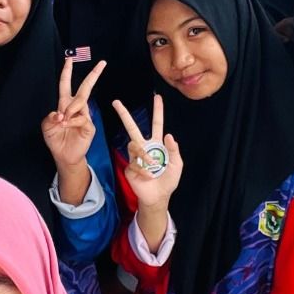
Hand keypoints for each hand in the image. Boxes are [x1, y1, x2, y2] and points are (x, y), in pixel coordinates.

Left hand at [42, 59, 104, 168]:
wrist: (64, 156)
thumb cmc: (56, 139)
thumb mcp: (47, 126)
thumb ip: (50, 117)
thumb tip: (60, 113)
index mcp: (65, 104)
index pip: (66, 84)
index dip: (67, 72)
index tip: (69, 59)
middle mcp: (76, 108)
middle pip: (85, 88)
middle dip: (94, 74)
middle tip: (102, 63)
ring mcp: (85, 116)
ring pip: (80, 103)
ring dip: (69, 109)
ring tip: (62, 121)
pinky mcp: (89, 125)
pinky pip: (81, 118)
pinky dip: (72, 121)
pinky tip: (66, 126)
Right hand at [110, 95, 182, 209]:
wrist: (158, 196)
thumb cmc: (168, 179)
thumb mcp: (177, 164)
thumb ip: (174, 150)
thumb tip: (169, 135)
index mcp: (157, 144)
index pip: (156, 124)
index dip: (157, 111)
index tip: (157, 97)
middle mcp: (144, 147)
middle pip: (132, 127)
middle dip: (124, 114)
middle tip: (116, 102)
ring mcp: (135, 156)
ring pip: (133, 145)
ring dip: (144, 155)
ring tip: (153, 166)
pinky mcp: (129, 166)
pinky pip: (133, 162)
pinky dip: (143, 170)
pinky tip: (148, 177)